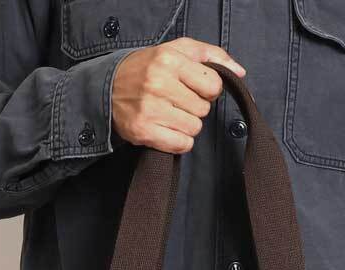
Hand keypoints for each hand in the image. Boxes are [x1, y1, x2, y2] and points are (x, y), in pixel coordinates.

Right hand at [112, 39, 245, 153]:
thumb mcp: (176, 50)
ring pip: (194, 128)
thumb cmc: (146, 68)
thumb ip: (211, 55)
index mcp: (169, 59)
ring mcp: (150, 108)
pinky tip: (165, 128)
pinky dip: (178, 141)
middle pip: (204, 109)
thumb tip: (239, 72)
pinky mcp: (143, 130)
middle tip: (175, 100)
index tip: (194, 88)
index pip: (214, 85)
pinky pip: (182, 145)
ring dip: (185, 124)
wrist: (105, 87)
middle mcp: (159, 83)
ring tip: (168, 113)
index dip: (208, 89)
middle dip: (194, 107)